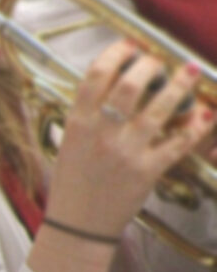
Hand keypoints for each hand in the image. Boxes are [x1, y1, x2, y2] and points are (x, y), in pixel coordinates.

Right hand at [46, 40, 215, 237]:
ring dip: (180, 85)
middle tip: (157, 61)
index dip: (115, 53)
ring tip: (190, 71)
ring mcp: (126, 152)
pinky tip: (203, 115)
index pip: (95, 75)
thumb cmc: (71, 185)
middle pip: (130, 84)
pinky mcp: (147, 171)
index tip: (129, 46)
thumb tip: (108, 88)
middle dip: (149, 65)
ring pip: (160, 108)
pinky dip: (194, 127)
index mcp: (77, 123)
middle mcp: (101, 133)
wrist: (77, 225)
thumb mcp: (68, 144)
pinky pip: (178, 143)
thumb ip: (86, 117)